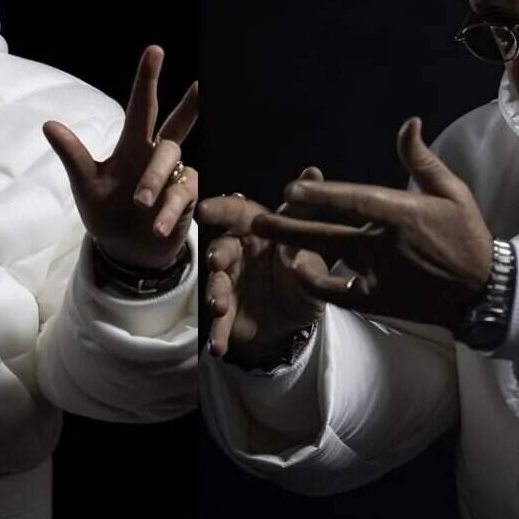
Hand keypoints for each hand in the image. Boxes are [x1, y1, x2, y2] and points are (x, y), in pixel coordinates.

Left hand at [44, 45, 198, 269]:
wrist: (125, 251)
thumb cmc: (105, 211)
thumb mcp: (85, 184)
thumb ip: (73, 155)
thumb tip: (48, 124)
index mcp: (132, 145)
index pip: (141, 106)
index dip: (148, 79)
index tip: (155, 50)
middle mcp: (156, 155)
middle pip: (177, 124)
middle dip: (189, 104)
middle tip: (200, 84)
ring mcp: (175, 177)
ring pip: (173, 161)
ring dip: (155, 180)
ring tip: (139, 203)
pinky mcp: (186, 200)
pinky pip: (181, 197)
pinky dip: (168, 213)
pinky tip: (157, 227)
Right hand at [196, 168, 328, 364]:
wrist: (299, 315)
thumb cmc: (302, 265)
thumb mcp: (309, 241)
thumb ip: (305, 211)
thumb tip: (312, 171)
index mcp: (254, 230)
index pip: (235, 214)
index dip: (219, 210)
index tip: (205, 210)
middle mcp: (235, 255)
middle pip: (220, 250)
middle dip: (217, 257)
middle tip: (218, 263)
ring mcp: (228, 286)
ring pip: (215, 288)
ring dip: (214, 296)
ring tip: (219, 308)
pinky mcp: (228, 317)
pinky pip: (220, 326)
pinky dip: (218, 335)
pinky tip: (219, 347)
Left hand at [249, 117, 492, 332]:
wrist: (482, 290)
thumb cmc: (466, 234)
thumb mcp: (450, 191)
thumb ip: (420, 158)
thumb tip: (408, 122)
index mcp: (402, 213)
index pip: (353, 201)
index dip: (319, 195)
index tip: (290, 188)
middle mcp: (386, 244)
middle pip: (328, 232)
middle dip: (290, 223)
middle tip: (257, 219)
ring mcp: (380, 274)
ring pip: (328, 258)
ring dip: (295, 248)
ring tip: (267, 240)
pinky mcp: (377, 300)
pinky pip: (338, 291)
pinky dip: (316, 282)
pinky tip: (297, 269)